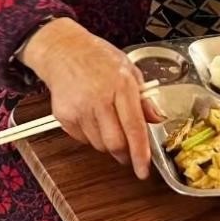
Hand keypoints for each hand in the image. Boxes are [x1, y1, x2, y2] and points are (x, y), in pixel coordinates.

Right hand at [19, 18, 161, 178]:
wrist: (63, 50)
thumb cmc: (97, 57)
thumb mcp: (128, 69)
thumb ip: (143, 97)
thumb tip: (157, 118)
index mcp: (121, 85)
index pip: (134, 128)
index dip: (141, 153)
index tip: (144, 170)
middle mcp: (100, 98)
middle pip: (115, 144)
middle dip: (124, 155)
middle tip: (128, 153)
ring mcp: (80, 108)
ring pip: (98, 145)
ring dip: (107, 143)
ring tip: (107, 122)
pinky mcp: (64, 115)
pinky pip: (82, 139)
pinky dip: (90, 136)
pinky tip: (91, 117)